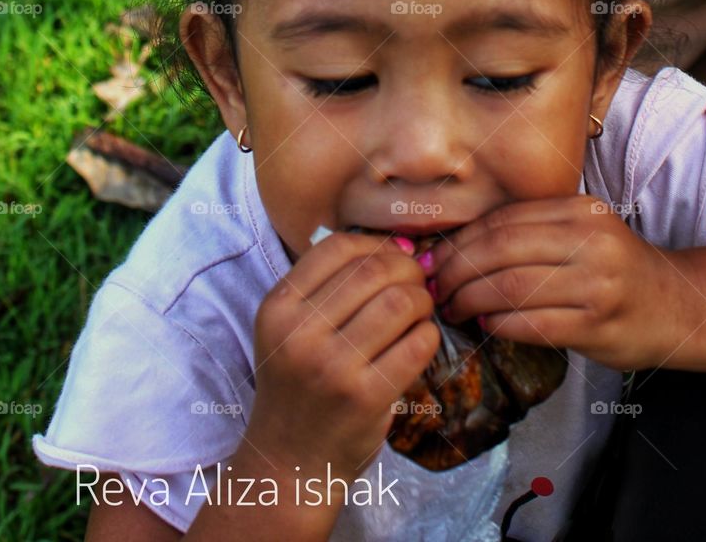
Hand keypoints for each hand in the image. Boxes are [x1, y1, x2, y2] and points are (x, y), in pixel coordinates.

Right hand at [244, 232, 440, 483]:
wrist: (290, 461)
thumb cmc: (300, 384)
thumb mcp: (290, 328)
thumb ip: (328, 285)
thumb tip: (398, 244)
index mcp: (277, 308)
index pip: (336, 248)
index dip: (375, 245)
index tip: (392, 258)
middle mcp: (299, 334)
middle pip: (373, 271)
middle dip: (407, 270)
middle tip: (416, 283)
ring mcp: (332, 367)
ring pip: (399, 302)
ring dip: (421, 300)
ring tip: (419, 311)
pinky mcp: (365, 397)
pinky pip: (416, 344)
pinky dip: (428, 334)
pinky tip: (420, 339)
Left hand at [427, 196, 692, 370]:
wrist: (677, 305)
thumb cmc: (616, 269)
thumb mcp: (582, 232)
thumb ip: (531, 231)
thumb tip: (456, 245)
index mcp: (580, 210)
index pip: (503, 220)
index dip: (460, 239)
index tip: (432, 256)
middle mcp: (590, 241)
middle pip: (500, 249)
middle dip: (456, 269)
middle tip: (433, 285)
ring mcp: (596, 284)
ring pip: (511, 286)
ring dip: (470, 299)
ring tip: (451, 307)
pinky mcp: (597, 325)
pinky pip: (531, 323)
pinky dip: (498, 324)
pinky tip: (484, 325)